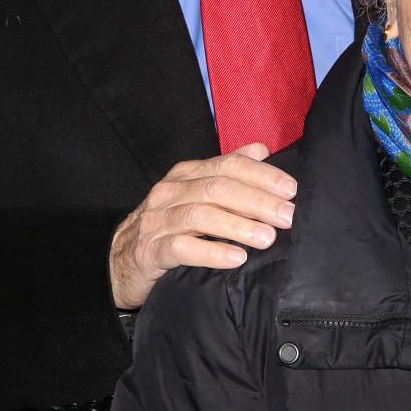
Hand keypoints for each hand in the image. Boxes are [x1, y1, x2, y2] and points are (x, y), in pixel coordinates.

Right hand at [109, 144, 296, 310]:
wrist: (119, 260)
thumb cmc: (167, 226)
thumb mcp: (195, 194)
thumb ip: (226, 171)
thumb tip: (260, 149)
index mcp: (185, 175)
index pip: (227, 165)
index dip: (261, 175)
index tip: (291, 189)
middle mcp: (170, 192)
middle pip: (217, 189)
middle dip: (257, 201)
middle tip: (288, 216)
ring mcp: (157, 221)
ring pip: (200, 216)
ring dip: (238, 226)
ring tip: (267, 238)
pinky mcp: (149, 251)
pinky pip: (181, 248)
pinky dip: (211, 253)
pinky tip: (236, 259)